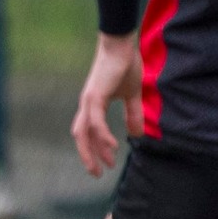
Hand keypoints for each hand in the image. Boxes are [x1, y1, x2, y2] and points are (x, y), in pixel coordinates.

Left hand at [71, 31, 142, 177]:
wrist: (122, 45)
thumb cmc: (125, 66)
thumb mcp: (132, 95)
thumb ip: (133, 114)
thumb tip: (136, 134)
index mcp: (93, 105)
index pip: (89, 132)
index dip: (96, 149)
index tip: (106, 164)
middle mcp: (87, 104)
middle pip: (81, 136)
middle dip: (88, 156)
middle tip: (97, 173)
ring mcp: (89, 100)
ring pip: (84, 132)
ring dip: (92, 150)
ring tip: (104, 165)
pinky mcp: (95, 95)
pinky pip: (95, 121)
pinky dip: (102, 135)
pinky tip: (112, 146)